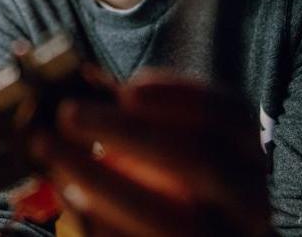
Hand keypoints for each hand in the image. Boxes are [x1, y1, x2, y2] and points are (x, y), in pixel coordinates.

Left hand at [33, 70, 269, 235]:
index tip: (128, 89)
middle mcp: (248, 199)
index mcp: (246, 154)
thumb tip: (81, 79)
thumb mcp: (164, 141)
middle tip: (68, 114)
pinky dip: (100, 222)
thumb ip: (132, 113)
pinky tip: (68, 194)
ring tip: (52, 154)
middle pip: (202, 162)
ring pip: (173, 219)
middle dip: (130, 134)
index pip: (232, 115)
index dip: (181, 96)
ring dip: (103, 182)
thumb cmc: (173, 181)